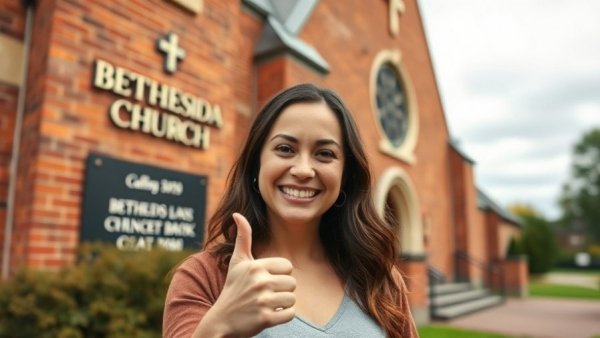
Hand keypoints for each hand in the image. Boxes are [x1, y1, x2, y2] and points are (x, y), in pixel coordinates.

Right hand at [202, 213, 295, 336]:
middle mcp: (260, 282)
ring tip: (267, 304)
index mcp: (256, 266)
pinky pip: (290, 314)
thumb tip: (237, 214)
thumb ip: (243, 237)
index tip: (266, 280)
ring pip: (292, 298)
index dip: (280, 274)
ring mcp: (262, 301)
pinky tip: (269, 314)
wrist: (221, 320)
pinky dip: (283, 316)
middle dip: (282, 290)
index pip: (288, 266)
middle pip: (292, 283)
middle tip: (266, 294)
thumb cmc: (233, 288)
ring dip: (283, 303)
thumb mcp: (237, 262)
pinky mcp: (265, 319)